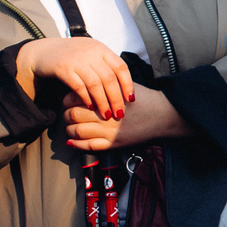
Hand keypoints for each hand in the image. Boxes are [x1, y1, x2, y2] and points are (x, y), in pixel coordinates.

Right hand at [18, 36, 132, 123]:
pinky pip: (79, 87)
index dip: (128, 84)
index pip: (121, 67)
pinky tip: (91, 107)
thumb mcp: (91, 54)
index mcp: (101, 49)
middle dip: (116, 98)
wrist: (43, 51)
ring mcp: (76, 60)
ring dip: (103, 102)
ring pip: (95, 84)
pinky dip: (86, 99)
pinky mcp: (63, 68)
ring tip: (107, 115)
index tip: (131, 100)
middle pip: (109, 78)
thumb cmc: (72, 56)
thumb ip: (105, 64)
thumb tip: (125, 85)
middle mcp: (91, 52)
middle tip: (120, 114)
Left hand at [62, 85, 185, 151]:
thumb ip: (105, 83)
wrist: (161, 115)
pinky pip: (88, 146)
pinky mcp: (112, 144)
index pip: (76, 98)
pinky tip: (72, 142)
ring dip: (69, 129)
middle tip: (67, 113)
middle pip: (73, 114)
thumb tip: (85, 80)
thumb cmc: (142, 99)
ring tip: (70, 127)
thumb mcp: (123, 85)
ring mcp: (108, 131)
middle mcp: (104, 115)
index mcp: (105, 98)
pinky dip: (77, 144)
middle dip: (66, 114)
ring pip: (77, 131)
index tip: (67, 100)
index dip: (68, 99)